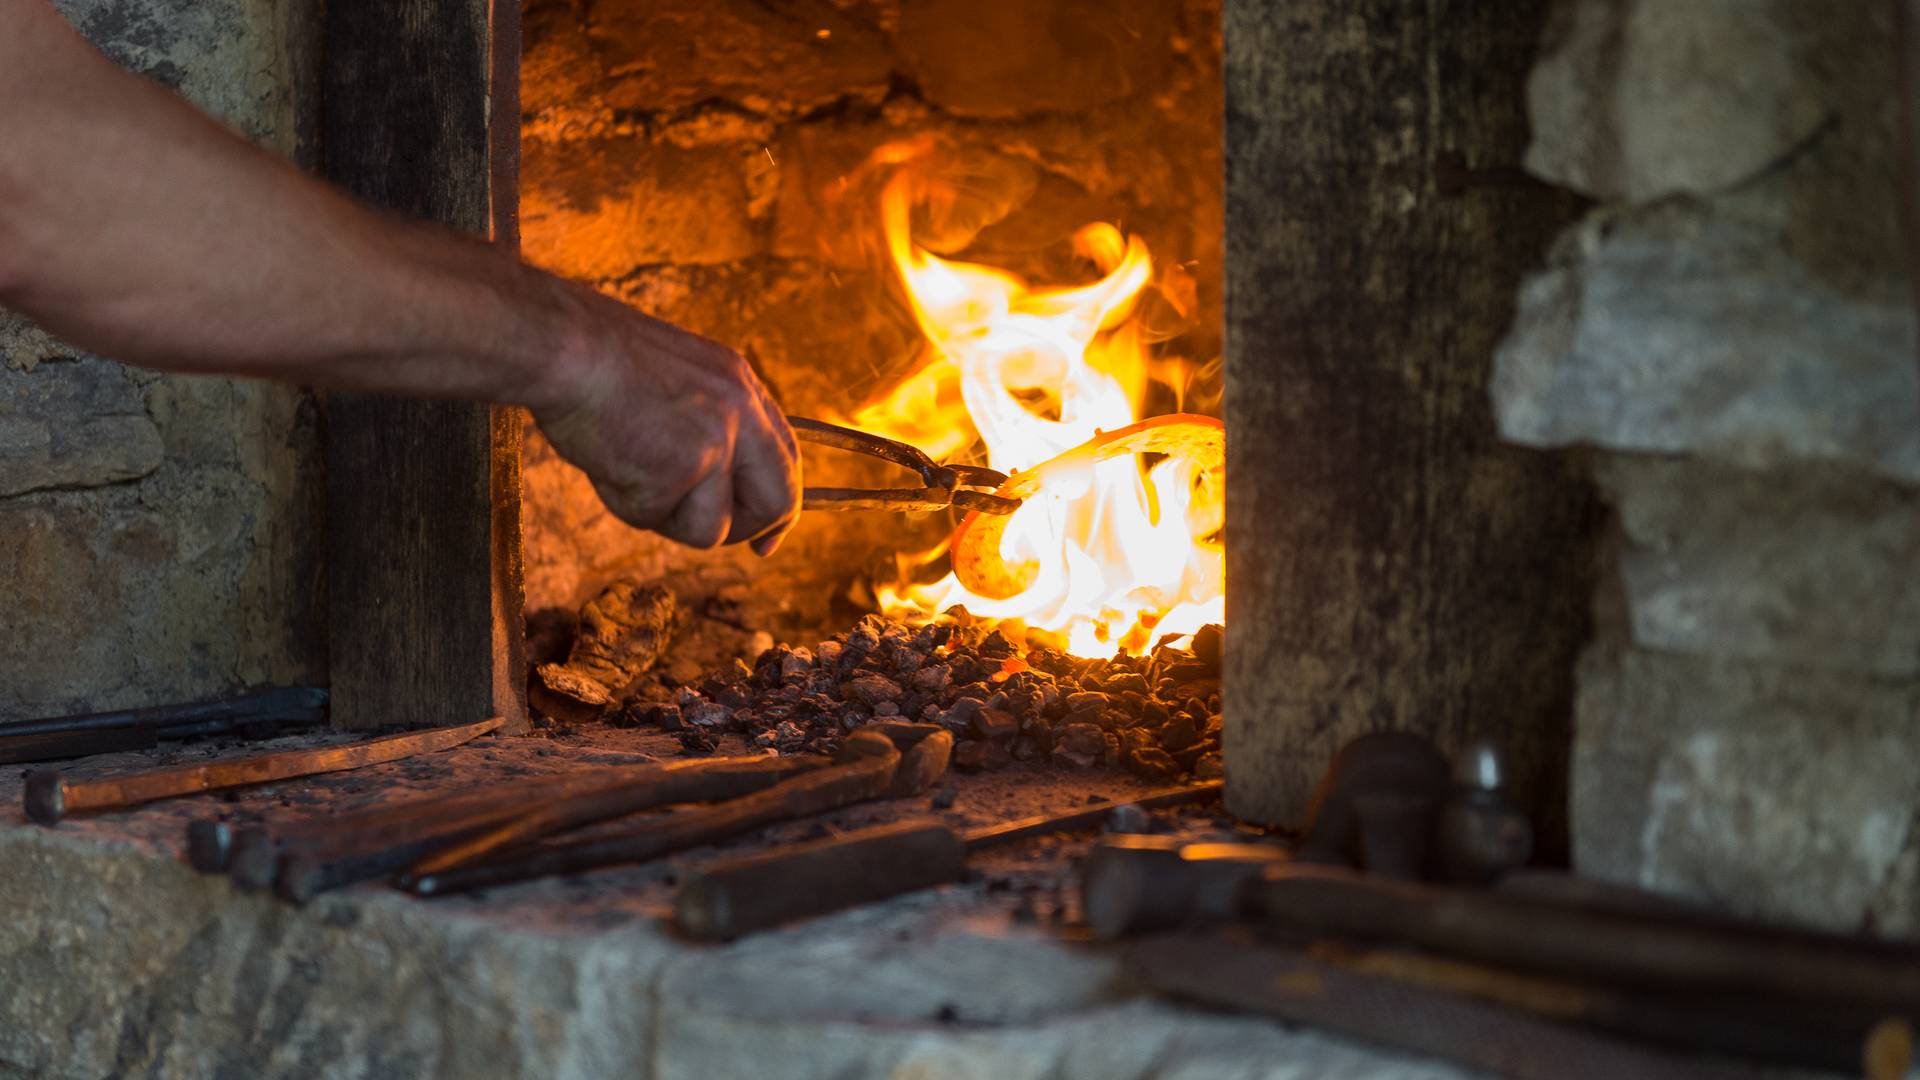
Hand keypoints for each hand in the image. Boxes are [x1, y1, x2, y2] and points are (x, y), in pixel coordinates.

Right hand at [531, 285, 799, 554]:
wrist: (561, 345)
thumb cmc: (595, 359)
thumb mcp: (673, 380)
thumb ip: (703, 424)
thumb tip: (714, 489)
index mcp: (740, 385)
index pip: (785, 456)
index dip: (780, 506)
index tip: (767, 541)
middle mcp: (741, 413)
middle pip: (778, 500)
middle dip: (747, 530)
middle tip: (711, 532)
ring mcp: (715, 442)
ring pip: (710, 527)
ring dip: (664, 515)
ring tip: (626, 467)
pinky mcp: (679, 470)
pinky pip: (655, 519)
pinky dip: (625, 502)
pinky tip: (607, 461)